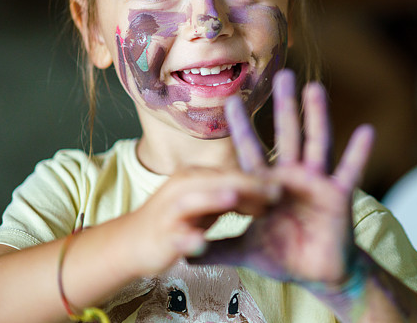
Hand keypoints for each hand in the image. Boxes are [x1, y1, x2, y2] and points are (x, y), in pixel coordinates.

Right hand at [126, 166, 279, 276]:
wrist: (132, 242)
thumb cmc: (177, 219)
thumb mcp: (206, 203)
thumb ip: (233, 197)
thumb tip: (266, 192)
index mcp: (196, 178)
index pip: (231, 174)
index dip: (258, 179)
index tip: (284, 186)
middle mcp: (182, 187)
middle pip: (218, 181)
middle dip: (247, 186)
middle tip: (276, 192)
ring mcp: (170, 210)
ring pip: (193, 201)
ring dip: (213, 199)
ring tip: (234, 199)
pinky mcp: (161, 235)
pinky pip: (175, 236)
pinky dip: (188, 240)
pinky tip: (200, 244)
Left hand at [194, 69, 373, 285]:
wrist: (319, 275)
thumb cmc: (283, 256)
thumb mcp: (246, 252)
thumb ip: (217, 249)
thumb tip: (183, 254)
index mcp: (268, 184)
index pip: (251, 150)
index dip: (241, 127)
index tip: (230, 100)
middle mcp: (293, 176)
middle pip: (288, 134)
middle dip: (284, 105)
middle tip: (282, 74)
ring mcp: (317, 183)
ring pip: (317, 143)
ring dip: (316, 116)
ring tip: (315, 88)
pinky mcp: (339, 196)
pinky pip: (350, 171)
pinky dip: (359, 152)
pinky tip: (367, 131)